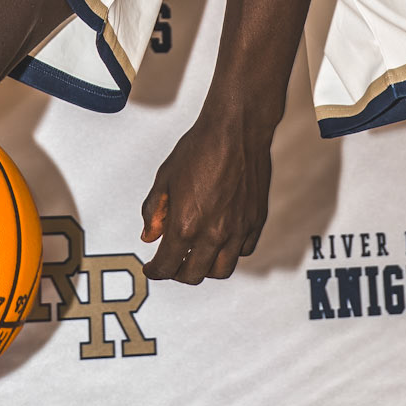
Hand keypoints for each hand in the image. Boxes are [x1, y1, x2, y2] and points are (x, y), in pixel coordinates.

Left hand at [140, 106, 274, 284]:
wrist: (236, 130)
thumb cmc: (200, 148)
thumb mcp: (165, 178)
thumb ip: (155, 212)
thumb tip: (149, 234)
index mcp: (185, 225)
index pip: (167, 266)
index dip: (155, 271)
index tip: (152, 268)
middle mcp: (213, 233)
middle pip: (193, 275)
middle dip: (178, 273)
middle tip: (172, 264)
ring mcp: (238, 230)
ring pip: (221, 270)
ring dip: (205, 268)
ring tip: (197, 256)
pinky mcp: (255, 221)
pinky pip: (243, 251)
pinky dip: (230, 252)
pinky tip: (221, 240)